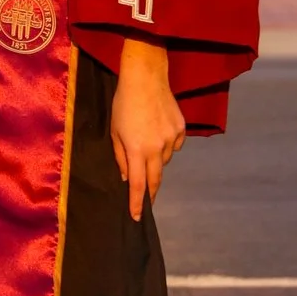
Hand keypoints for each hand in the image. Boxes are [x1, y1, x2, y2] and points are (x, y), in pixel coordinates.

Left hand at [108, 37, 184, 222]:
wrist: (146, 78)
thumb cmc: (123, 104)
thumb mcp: (115, 132)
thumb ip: (120, 157)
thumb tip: (128, 177)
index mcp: (137, 150)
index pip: (138, 184)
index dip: (138, 203)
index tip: (138, 217)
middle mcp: (157, 148)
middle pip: (156, 179)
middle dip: (151, 193)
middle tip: (147, 202)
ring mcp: (172, 138)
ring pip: (164, 160)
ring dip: (156, 159)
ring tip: (147, 141)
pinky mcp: (182, 129)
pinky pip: (175, 145)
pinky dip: (167, 145)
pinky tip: (159, 130)